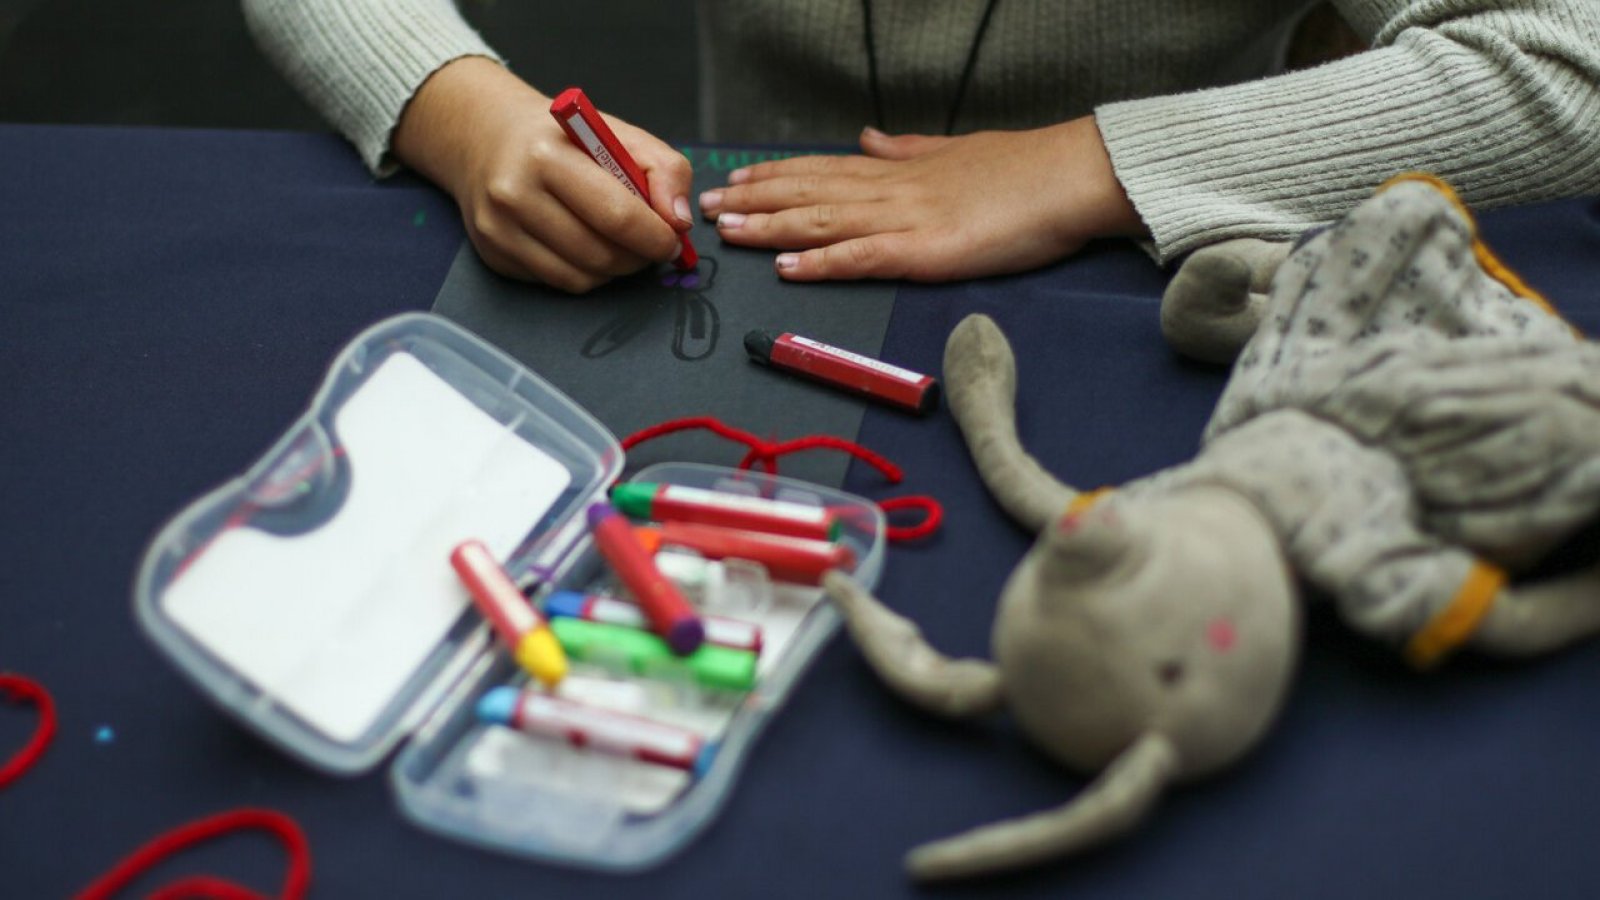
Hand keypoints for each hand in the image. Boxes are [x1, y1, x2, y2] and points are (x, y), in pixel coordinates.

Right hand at [393, 57, 692, 292]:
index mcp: (548, 155)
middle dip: (639, 257)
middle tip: (651, 246)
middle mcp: (515, 193)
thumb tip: (680, 221)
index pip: (617, 214)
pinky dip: (586, 274)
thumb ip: (665, 170)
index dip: (656, 236)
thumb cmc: (564, 139)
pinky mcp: (494, 255)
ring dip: (615, 269)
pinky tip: (587, 248)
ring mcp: (499, 229)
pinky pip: (559, 283)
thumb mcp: (619, 135)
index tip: (672, 239)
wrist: (489, 138)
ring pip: (582, 277)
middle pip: (600, 253)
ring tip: (621, 245)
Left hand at [699, 117, 1145, 281]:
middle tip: (705, 207)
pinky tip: (786, 267)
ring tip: (726, 231)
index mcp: (899, 170)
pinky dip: (821, 262)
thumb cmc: (1023, 171)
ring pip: (822, 221)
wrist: (1071, 177)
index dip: (773, 176)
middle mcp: (892, 190)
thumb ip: (907, 149)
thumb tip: (869, 138)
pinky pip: (862, 257)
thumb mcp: (954, 150)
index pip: (821, 171)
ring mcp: (906, 219)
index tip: (733, 181)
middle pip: (809, 193)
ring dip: (769, 227)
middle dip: (753, 200)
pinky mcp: (927, 251)